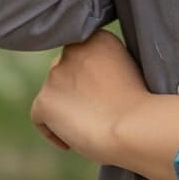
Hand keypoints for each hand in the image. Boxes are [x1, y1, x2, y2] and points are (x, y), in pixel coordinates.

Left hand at [31, 30, 147, 164]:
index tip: (101, 96)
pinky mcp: (44, 99)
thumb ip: (102, 64)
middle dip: (73, 90)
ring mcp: (56, 72)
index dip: (89, 79)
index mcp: (98, 37)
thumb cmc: (138, 105)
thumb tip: (83, 79)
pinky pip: (40, 117)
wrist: (133, 126)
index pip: (81, 56)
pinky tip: (72, 142)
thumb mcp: (126, 68)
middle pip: (64, 71)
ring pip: (52, 93)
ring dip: (64, 109)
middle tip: (93, 113)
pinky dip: (53, 131)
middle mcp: (74, 48)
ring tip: (87, 128)